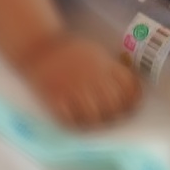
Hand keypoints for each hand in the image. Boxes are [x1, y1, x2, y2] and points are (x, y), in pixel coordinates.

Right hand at [22, 33, 141, 128]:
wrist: (37, 45)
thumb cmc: (69, 50)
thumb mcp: (95, 52)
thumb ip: (111, 67)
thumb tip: (130, 84)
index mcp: (103, 64)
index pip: (128, 87)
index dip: (132, 100)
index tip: (130, 106)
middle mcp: (91, 76)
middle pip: (113, 104)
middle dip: (116, 114)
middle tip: (111, 117)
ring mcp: (72, 88)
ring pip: (94, 115)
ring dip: (96, 121)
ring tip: (95, 121)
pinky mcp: (55, 97)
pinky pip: (70, 119)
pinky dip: (76, 123)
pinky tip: (77, 120)